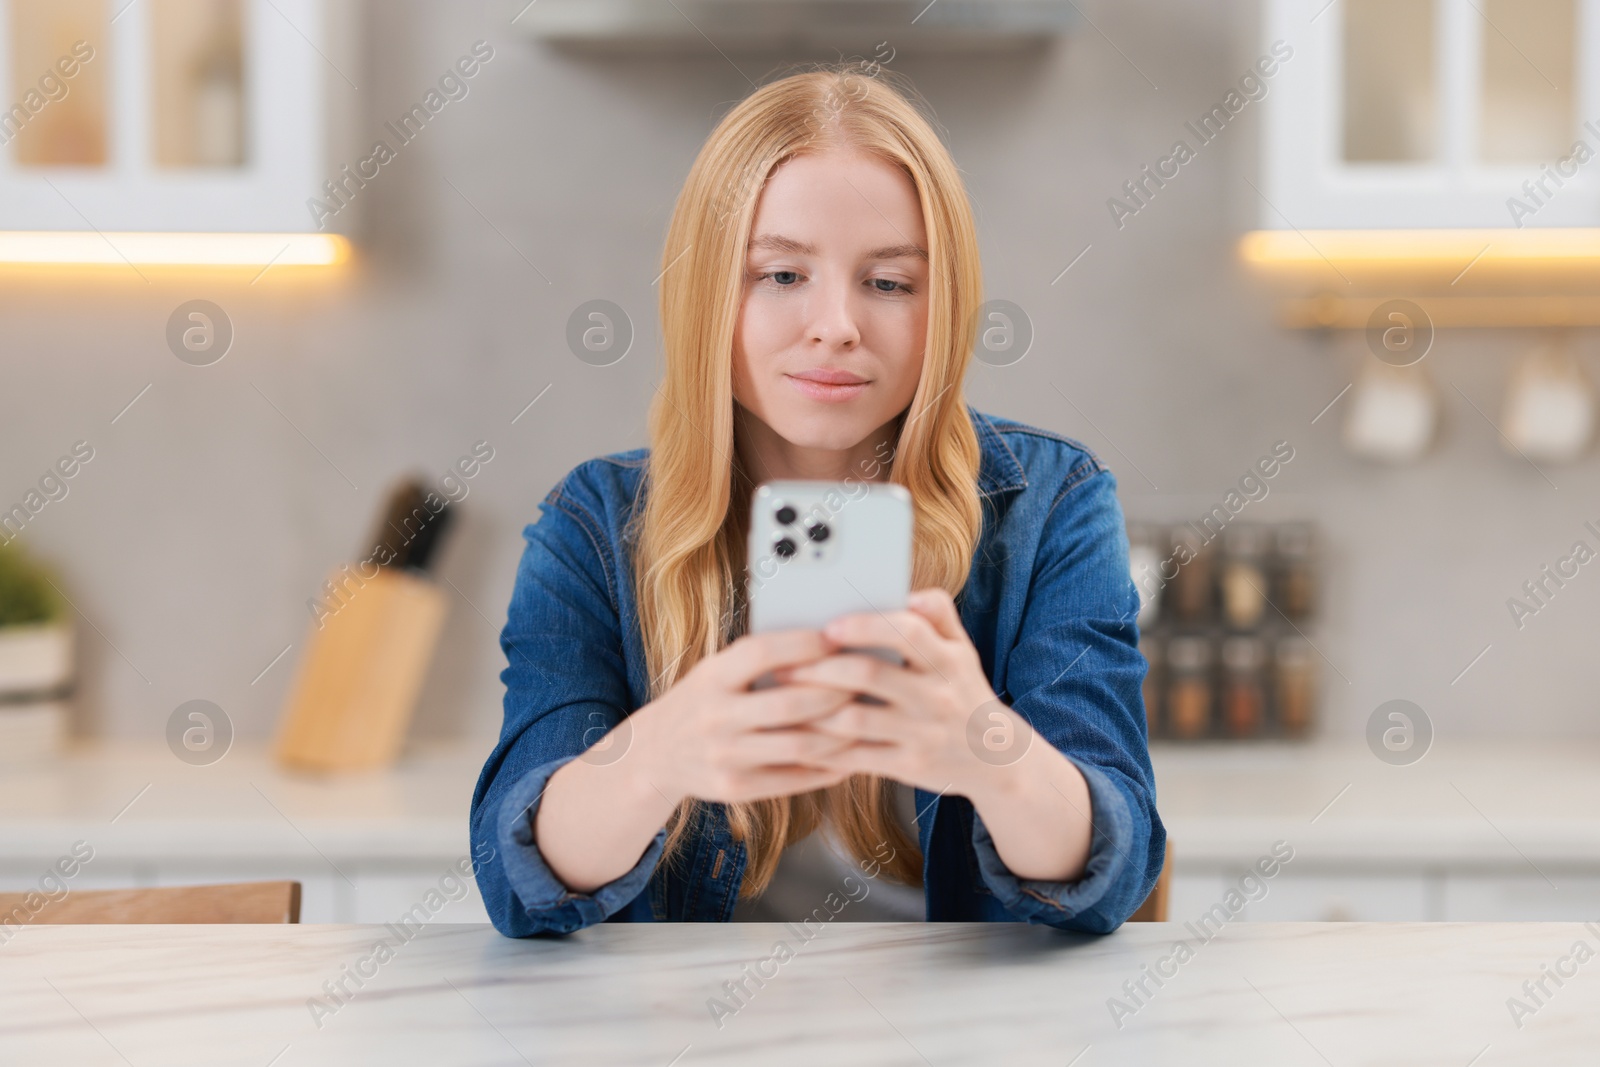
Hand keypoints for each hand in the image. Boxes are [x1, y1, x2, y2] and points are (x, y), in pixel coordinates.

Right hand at [630, 628, 857, 805]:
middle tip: (864, 682)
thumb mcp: (715, 670)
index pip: (761, 653)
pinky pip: (794, 779)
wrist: (656, 753)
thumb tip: (825, 641)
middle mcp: (715, 717)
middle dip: (836, 692)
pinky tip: (849, 756)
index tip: (836, 638)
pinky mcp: (735, 788)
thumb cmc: (702, 700)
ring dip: (841, 733)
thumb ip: (758, 659)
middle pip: (791, 704)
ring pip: (800, 746)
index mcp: (711, 677)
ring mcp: (724, 756)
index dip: (803, 645)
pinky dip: (828, 768)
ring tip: (864, 719)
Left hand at [770, 587, 1023, 798]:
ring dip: (813, 709)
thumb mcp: (963, 649)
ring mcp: (923, 733)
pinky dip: (825, 747)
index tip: (829, 626)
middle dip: (820, 668)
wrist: (997, 757)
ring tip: (784, 699)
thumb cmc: (964, 692)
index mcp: (949, 659)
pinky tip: (801, 736)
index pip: (908, 632)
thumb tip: (908, 591)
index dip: (865, 626)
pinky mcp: (909, 766)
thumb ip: (938, 613)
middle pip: (870, 675)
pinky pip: (858, 756)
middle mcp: (938, 695)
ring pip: (856, 719)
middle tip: (784, 666)